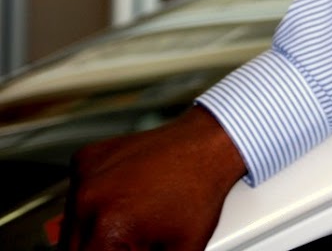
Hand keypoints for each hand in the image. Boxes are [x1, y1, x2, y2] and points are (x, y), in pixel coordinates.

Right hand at [59, 105, 246, 250]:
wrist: (207, 145)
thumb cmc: (199, 191)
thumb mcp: (181, 249)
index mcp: (107, 229)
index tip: (125, 250)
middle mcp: (88, 200)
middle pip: (72, 248)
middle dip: (99, 249)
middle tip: (127, 242)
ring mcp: (84, 175)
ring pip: (71, 221)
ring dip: (91, 228)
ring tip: (127, 220)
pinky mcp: (86, 158)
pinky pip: (76, 191)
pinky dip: (93, 200)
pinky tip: (122, 197)